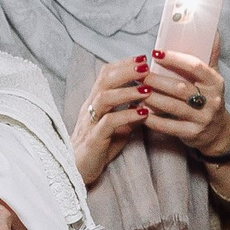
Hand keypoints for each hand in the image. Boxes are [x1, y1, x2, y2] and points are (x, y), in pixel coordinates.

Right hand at [72, 57, 150, 184]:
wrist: (78, 171)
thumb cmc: (100, 147)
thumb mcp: (118, 126)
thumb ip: (130, 112)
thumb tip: (150, 99)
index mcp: (95, 102)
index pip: (105, 75)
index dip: (123, 65)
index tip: (143, 58)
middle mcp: (90, 108)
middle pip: (104, 81)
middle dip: (126, 71)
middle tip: (146, 66)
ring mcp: (91, 123)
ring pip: (105, 98)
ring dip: (128, 92)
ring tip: (147, 89)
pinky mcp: (94, 140)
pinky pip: (108, 123)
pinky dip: (127, 116)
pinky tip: (143, 113)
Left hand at [138, 49, 229, 158]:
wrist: (218, 132)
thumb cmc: (208, 99)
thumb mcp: (212, 79)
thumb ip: (209, 56)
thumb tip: (213, 32)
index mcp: (215, 82)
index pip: (195, 66)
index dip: (175, 58)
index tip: (156, 53)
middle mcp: (211, 100)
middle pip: (180, 87)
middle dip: (156, 80)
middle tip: (139, 74)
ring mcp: (202, 118)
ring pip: (172, 106)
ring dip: (151, 98)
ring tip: (135, 91)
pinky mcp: (192, 133)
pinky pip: (168, 126)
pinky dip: (152, 119)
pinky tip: (139, 112)